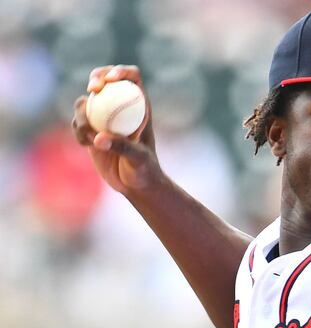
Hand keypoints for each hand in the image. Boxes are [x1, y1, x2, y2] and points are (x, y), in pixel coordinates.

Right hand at [71, 65, 161, 195]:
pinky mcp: (91, 130)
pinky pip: (78, 122)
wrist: (134, 184)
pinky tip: (85, 144)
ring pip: (87, 102)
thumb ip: (121, 146)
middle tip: (93, 89)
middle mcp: (122, 107)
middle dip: (97, 78)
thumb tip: (98, 137)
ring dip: (82, 114)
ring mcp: (105, 117)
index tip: (111, 80)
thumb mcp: (137, 158)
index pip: (132, 77)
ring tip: (88, 136)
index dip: (120, 71)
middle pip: (105, 79)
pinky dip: (78, 130)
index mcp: (140, 105)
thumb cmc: (144, 170)